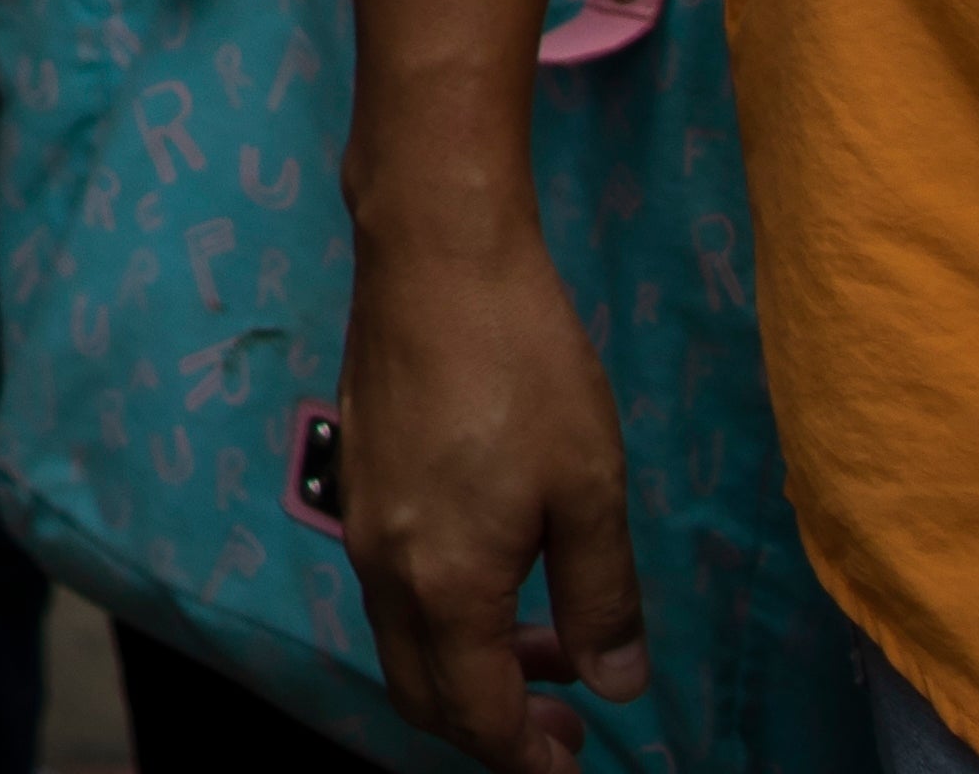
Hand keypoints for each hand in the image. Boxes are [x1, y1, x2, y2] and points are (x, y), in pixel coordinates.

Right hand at [340, 211, 651, 768]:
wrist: (434, 254)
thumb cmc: (523, 365)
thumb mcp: (590, 488)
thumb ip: (601, 600)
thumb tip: (617, 686)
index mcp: (446, 584)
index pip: (477, 717)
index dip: (528, 759)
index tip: (578, 762)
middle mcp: (385, 568)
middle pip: (423, 695)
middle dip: (492, 729)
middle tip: (565, 720)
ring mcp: (362, 521)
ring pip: (404, 641)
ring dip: (470, 665)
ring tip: (549, 639)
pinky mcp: (360, 476)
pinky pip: (392, 587)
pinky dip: (444, 614)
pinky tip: (502, 565)